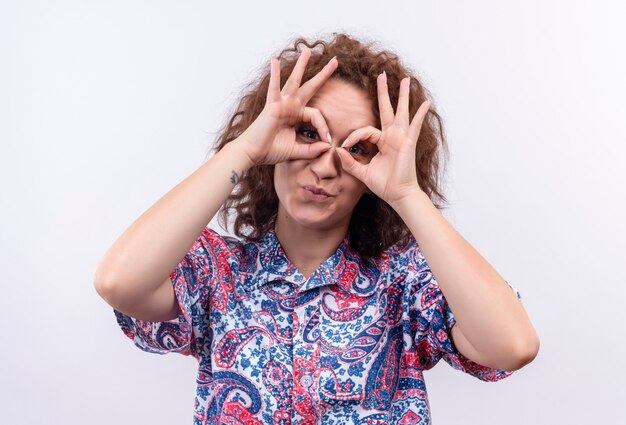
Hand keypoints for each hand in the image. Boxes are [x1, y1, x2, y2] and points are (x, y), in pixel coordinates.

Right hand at [239, 47, 337, 165]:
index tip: (328, 140)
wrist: (253, 153)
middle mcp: (290, 106)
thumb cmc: (271, 151)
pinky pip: (274, 88)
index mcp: (296, 115)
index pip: (317, 115)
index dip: (324, 127)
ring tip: (307, 50)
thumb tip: (329, 147)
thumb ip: (312, 150)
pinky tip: (275, 61)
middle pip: (310, 87)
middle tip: (335, 61)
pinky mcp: (272, 105)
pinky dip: (274, 75)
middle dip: (323, 74)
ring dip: (301, 65)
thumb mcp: (297, 151)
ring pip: (294, 81)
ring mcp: (281, 103)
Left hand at [336, 72, 430, 206]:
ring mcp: (401, 138)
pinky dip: (420, 115)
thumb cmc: (383, 185)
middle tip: (381, 75)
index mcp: (382, 142)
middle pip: (387, 109)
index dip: (354, 136)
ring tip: (406, 79)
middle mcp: (392, 137)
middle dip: (383, 92)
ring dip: (403, 95)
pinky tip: (426, 104)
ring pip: (401, 112)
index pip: (366, 130)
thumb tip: (338, 151)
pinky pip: (415, 126)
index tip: (345, 146)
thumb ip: (350, 162)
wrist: (397, 195)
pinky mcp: (408, 143)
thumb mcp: (362, 172)